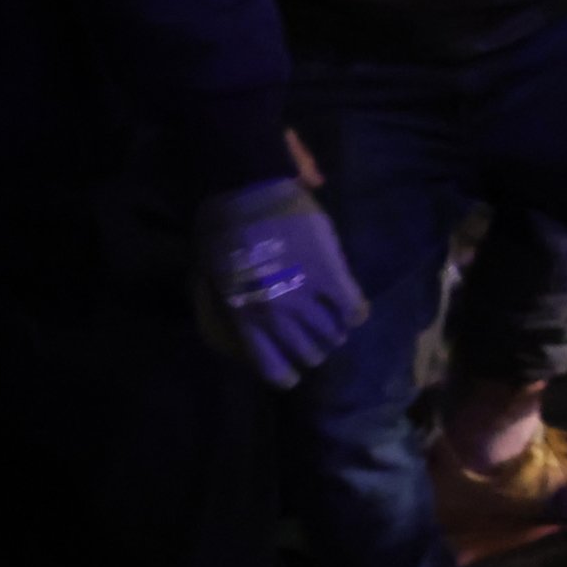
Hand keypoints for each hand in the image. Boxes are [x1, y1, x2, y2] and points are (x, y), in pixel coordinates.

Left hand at [189, 180, 369, 387]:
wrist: (247, 192)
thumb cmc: (221, 231)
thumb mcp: (211, 279)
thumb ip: (227, 310)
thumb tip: (242, 334)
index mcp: (245, 318)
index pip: (274, 368)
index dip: (286, 375)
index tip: (292, 373)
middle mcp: (278, 314)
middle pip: (309, 353)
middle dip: (312, 351)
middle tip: (313, 341)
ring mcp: (307, 295)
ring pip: (334, 335)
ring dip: (334, 332)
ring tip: (334, 324)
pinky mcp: (332, 274)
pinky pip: (354, 308)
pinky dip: (356, 312)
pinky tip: (352, 307)